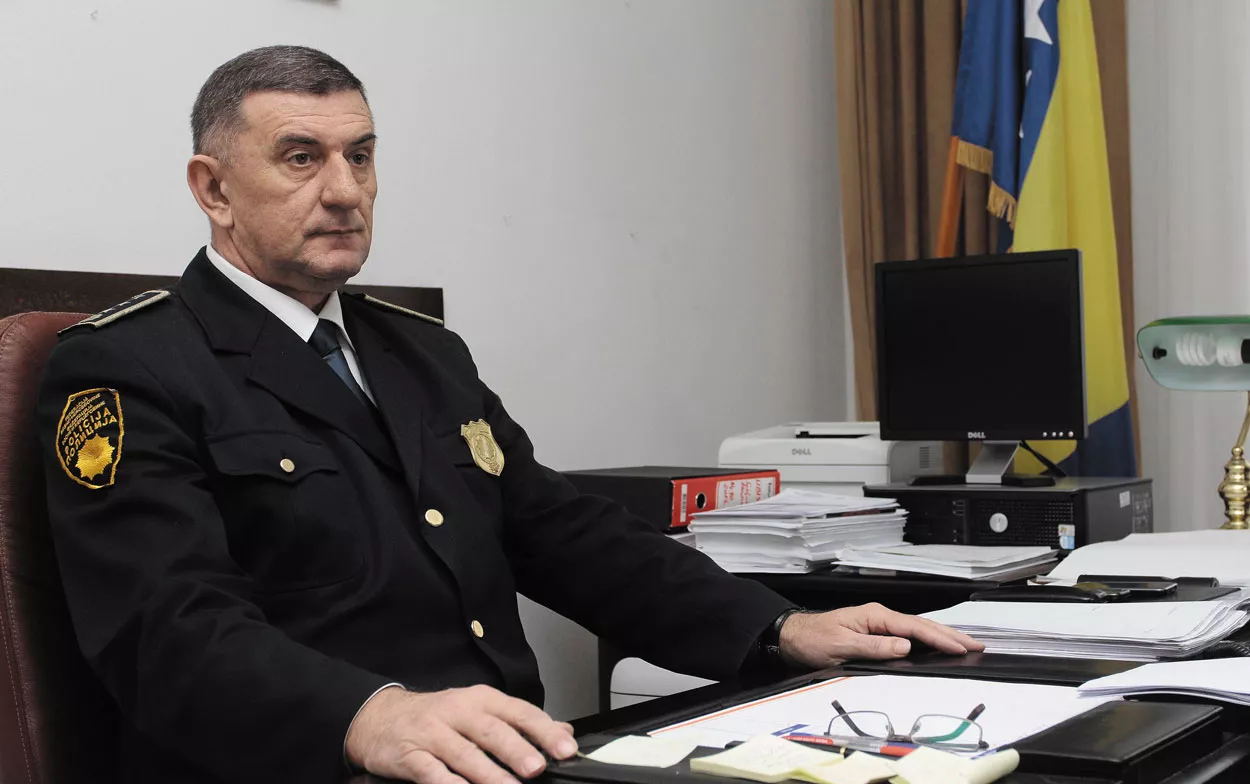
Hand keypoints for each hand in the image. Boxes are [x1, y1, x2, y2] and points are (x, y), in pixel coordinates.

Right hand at [345, 684, 577, 783]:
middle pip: (491, 731)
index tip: (565, 748)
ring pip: (464, 754)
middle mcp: (458, 712)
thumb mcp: (479, 710)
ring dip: (489, 774)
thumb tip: (563, 731)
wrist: (380, 717)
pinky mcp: (410, 755)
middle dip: (516, 750)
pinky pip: (432, 772)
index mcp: (481, 700)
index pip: (518, 712)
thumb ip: (519, 722)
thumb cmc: (437, 717)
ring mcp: (432, 733)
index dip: (543, 730)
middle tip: (537, 767)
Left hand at [778, 602, 983, 667]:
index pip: (914, 627)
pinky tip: (935, 647)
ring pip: (916, 630)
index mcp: (874, 616)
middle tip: (976, 644)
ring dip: (941, 637)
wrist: (791, 638)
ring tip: (964, 644)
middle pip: (921, 625)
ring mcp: (877, 626)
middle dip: (950, 635)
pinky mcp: (874, 635)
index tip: (960, 647)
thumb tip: (905, 647)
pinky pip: (906, 637)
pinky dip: (925, 641)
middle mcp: (878, 618)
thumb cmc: (812, 639)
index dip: (939, 638)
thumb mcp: (842, 646)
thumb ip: (874, 647)